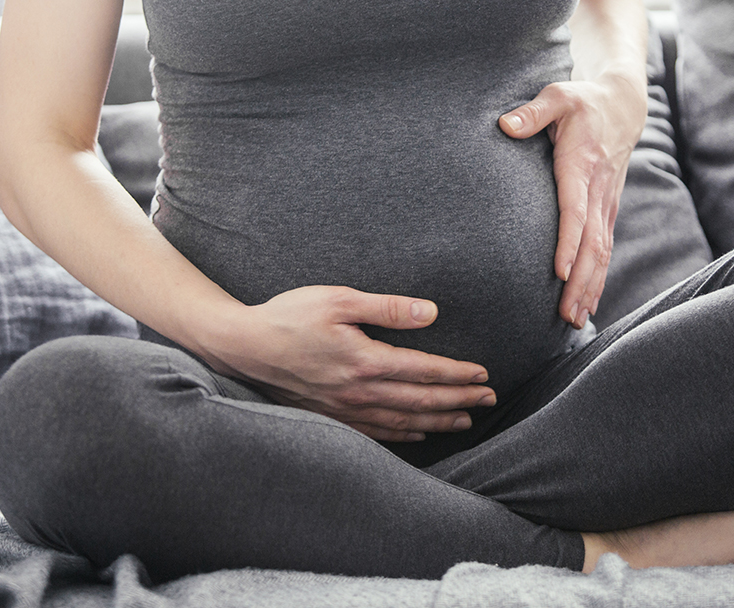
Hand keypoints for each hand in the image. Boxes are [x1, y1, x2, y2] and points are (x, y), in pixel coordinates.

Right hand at [205, 285, 495, 441]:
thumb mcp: (339, 299)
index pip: (424, 371)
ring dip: (439, 420)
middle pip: (421, 401)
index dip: (457, 374)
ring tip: (466, 418)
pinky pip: (377, 433)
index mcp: (365, 360)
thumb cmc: (290, 315)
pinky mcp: (332, 417)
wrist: (244, 346)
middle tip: (489, 398)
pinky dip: (405, 435)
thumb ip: (388, 308)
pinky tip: (421, 433)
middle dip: (460, 400)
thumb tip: (431, 312)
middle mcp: (359, 391)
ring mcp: (345, 410)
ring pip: (403, 421)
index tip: (483, 374)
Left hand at [500, 72, 645, 327]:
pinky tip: (587, 305)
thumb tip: (505, 125)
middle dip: (580, 281)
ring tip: (575, 319)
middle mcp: (599, 190)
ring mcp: (607, 202)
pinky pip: (605, 249)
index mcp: (583, 165)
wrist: (622, 105)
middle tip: (565, 314)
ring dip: (590, 287)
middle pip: (592, 243)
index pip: (576, 210)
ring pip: (602, 252)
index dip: (569, 242)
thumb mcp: (558, 96)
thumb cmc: (583, 102)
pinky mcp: (608, 210)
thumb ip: (532, 112)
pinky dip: (598, 278)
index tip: (559, 270)